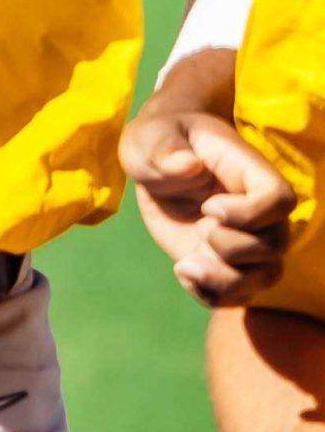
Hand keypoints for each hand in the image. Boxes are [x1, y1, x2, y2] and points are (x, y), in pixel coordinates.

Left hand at [121, 104, 293, 305]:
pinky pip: (235, 294)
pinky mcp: (223, 262)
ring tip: (186, 266)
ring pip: (264, 277)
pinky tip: (182, 272)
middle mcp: (257, 213)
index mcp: (249, 174)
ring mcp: (243, 240)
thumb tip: (187, 165)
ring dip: (226, 281)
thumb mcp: (151, 137)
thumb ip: (167, 150)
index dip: (251, 213)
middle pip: (274, 246)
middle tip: (198, 228)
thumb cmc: (160, 140)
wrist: (156, 162)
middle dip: (232, 248)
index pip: (279, 200)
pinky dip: (211, 294)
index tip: (209, 207)